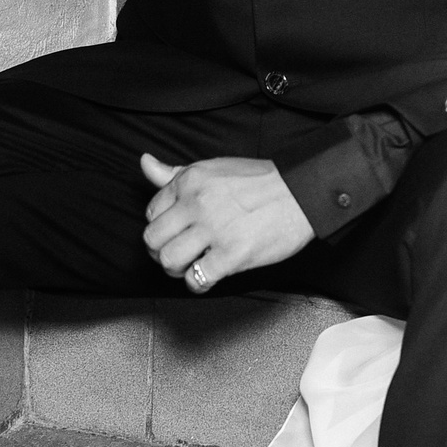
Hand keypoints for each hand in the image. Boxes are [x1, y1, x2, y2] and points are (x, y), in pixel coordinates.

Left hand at [140, 152, 315, 287]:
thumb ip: (175, 172)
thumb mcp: (212, 167)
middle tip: (178, 253)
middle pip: (152, 239)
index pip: (151, 212)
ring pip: (168, 261)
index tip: (177, 231)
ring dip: (177, 269)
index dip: (162, 226)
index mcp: (190, 181)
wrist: (301, 193)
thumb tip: (145, 162)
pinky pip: (196, 280)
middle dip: (161, 251)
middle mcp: (197, 203)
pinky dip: (197, 284)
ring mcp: (214, 230)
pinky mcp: (231, 255)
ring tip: (192, 265)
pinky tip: (209, 275)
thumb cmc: (261, 181)